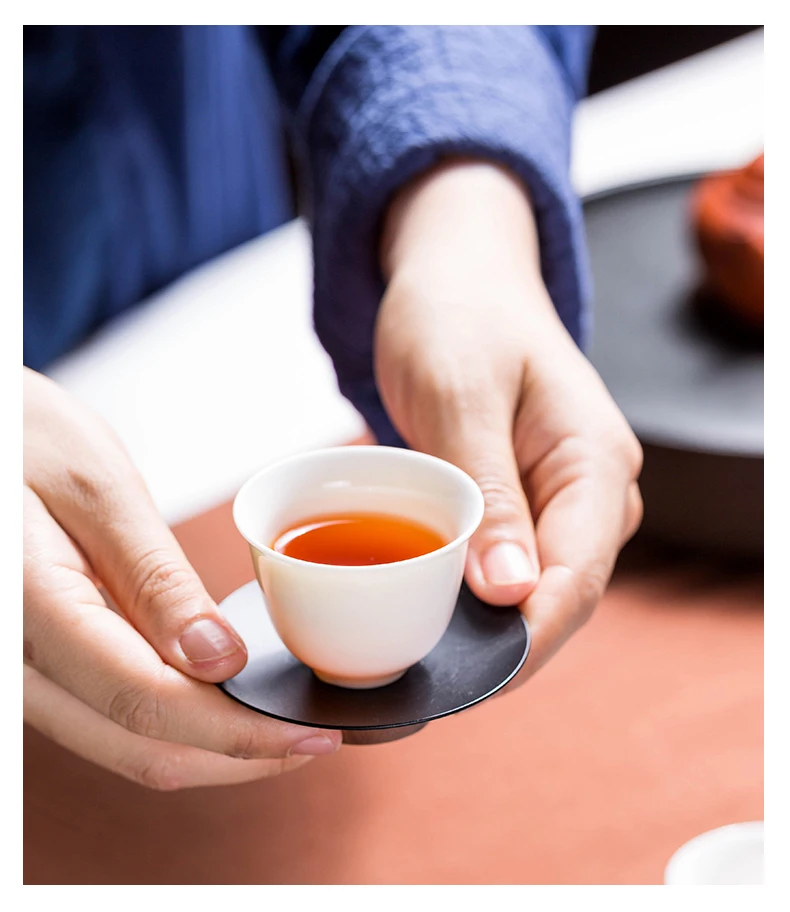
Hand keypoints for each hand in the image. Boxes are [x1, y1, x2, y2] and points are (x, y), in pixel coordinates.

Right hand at [23, 369, 340, 788]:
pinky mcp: (39, 670)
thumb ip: (153, 578)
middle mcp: (15, 664)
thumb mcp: (96, 489)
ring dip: (208, 748)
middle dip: (236, 753)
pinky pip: (106, 721)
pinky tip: (220, 699)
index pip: (144, 700)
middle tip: (312, 736)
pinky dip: (174, 724)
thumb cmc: (28, 442)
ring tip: (278, 724)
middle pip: (138, 745)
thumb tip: (217, 660)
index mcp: (29, 607)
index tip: (307, 731)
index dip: (236, 731)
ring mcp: (22, 676)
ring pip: (123, 746)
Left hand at [376, 160, 642, 675]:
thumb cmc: (458, 314)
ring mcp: (557, 504)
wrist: (455, 276)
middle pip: (557, 598)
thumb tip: (512, 593)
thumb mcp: (462, 394)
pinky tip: (419, 623)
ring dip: (478, 634)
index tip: (469, 681)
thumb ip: (490, 493)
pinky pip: (500, 569)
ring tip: (412, 669)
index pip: (577, 576)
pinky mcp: (520, 506)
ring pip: (527, 593)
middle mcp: (590, 494)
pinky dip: (463, 601)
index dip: (528, 639)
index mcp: (595, 463)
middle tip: (424, 690)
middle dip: (498, 651)